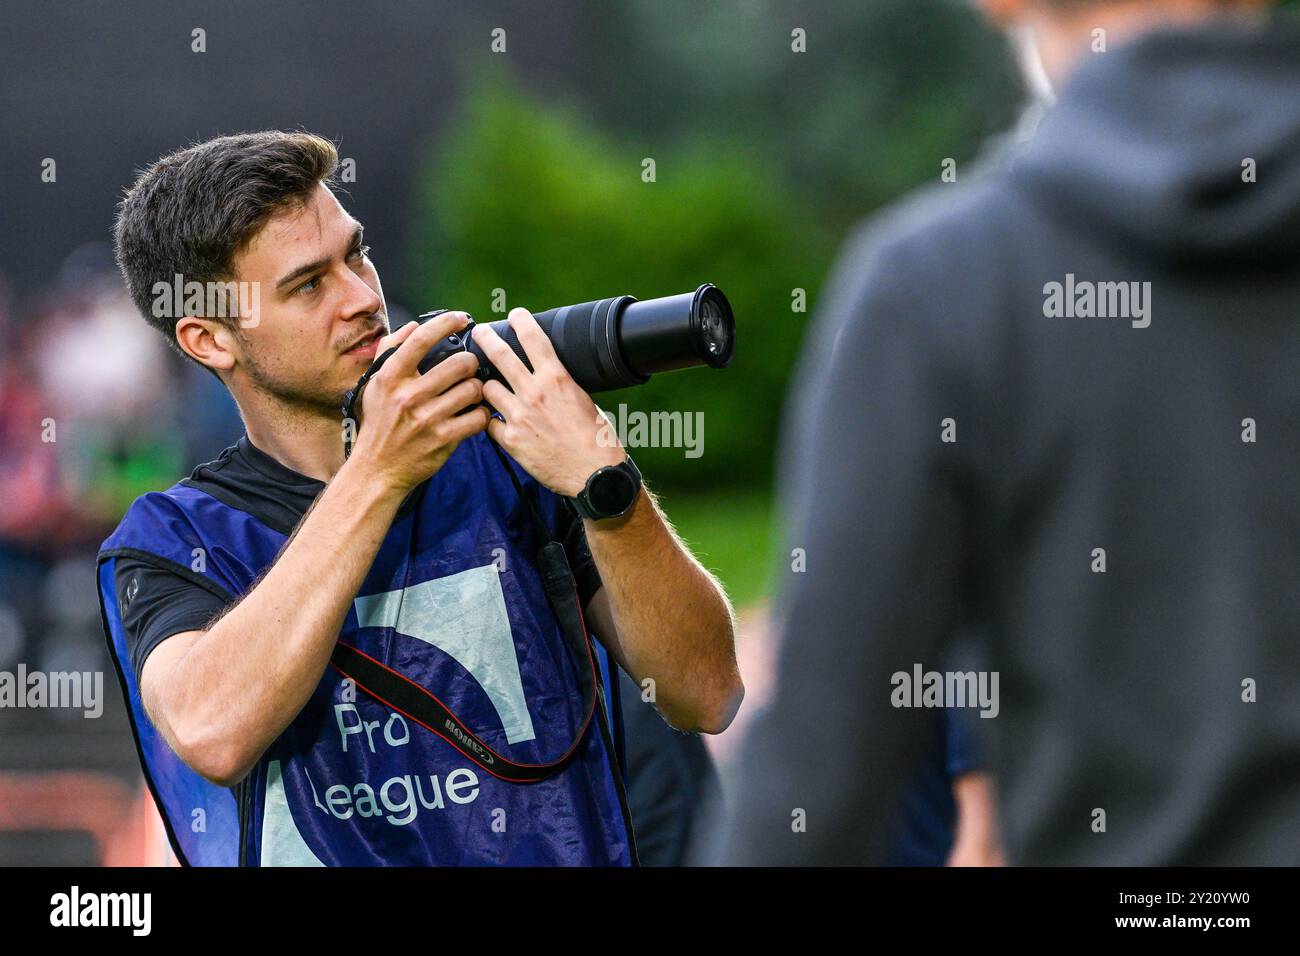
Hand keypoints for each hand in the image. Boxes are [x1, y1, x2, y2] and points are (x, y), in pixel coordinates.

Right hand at [348, 312, 490, 494]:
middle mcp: (407, 396)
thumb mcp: (374, 385)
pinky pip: (477, 417)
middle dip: (471, 363)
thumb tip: (412, 326)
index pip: (421, 340)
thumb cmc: (378, 424)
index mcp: (390, 378)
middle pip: (459, 364)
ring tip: (472, 392)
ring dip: (477, 389)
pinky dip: (481, 413)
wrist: (376, 469)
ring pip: (473, 389)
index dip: (445, 323)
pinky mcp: (443, 440)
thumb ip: (390, 351)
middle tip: (469, 368)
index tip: (461, 318)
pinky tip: (474, 413)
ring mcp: (427, 419)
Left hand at [474, 307, 626, 496]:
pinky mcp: (510, 440)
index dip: (521, 320)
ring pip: (487, 389)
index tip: (515, 314)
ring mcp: (519, 416)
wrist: (593, 474)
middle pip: (500, 355)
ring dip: (488, 387)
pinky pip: (490, 423)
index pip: (534, 338)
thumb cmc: (597, 439)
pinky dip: (493, 421)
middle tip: (479, 333)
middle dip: (485, 338)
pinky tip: (498, 423)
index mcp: (557, 379)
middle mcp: (534, 393)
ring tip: (491, 388)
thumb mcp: (583, 400)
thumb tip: (548, 374)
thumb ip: (560, 385)